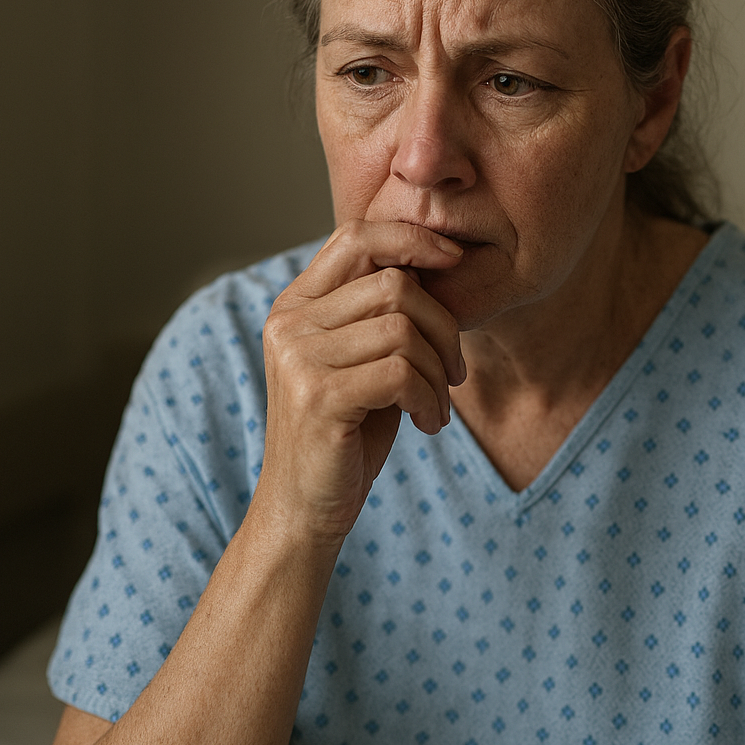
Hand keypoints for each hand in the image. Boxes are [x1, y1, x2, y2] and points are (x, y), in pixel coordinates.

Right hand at [257, 220, 466, 543]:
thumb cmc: (346, 432)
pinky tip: (427, 424)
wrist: (305, 508)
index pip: (355, 236)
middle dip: (444, 327)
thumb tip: (436, 259)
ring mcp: (298, 358)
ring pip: (404, 329)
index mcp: (296, 304)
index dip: (411, 238)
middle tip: (453, 373)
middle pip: (394, 284)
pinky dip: (430, 398)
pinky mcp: (319, 396)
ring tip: (436, 405)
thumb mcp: (360, 360)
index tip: (455, 260)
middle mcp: (289, 322)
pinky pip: (402, 372)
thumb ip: (380, 311)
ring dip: (439, 372)